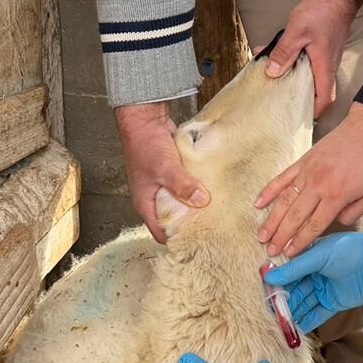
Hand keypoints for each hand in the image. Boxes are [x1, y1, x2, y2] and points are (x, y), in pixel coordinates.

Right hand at [116, 102, 209, 243]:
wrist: (145, 119)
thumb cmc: (147, 145)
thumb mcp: (165, 167)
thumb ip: (182, 185)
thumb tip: (202, 202)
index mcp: (145, 204)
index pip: (161, 233)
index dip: (178, 240)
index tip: (199, 243)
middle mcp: (153, 198)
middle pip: (174, 220)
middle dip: (191, 225)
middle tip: (214, 230)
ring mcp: (164, 186)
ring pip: (181, 203)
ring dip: (195, 207)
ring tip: (217, 214)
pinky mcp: (174, 174)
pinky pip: (186, 188)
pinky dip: (196, 191)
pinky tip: (214, 193)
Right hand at [256, 104, 362, 255]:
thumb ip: (352, 213)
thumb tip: (334, 223)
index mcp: (336, 196)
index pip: (314, 225)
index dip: (301, 241)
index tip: (290, 253)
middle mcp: (318, 186)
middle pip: (295, 217)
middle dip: (282, 236)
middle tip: (271, 251)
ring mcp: (307, 173)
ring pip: (284, 201)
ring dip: (271, 220)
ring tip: (261, 235)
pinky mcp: (301, 162)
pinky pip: (281, 178)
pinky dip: (268, 191)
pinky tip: (258, 204)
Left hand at [264, 0, 360, 117]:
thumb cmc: (322, 11)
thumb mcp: (297, 31)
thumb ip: (284, 52)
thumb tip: (273, 72)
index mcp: (324, 67)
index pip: (324, 99)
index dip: (313, 111)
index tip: (297, 116)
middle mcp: (327, 66)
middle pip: (316, 92)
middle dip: (298, 97)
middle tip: (279, 100)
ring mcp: (326, 59)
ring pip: (310, 78)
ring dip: (293, 79)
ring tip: (273, 78)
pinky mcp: (322, 51)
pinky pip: (308, 65)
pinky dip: (294, 65)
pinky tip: (277, 57)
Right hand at [264, 232, 362, 333]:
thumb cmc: (350, 251)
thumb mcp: (320, 255)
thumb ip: (295, 268)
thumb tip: (269, 277)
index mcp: (310, 257)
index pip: (287, 272)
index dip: (276, 283)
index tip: (262, 293)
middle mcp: (315, 273)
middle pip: (293, 290)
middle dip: (282, 301)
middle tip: (268, 312)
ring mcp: (324, 289)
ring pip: (303, 303)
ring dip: (291, 313)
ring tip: (278, 323)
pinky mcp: (334, 303)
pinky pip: (316, 314)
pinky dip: (306, 322)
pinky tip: (295, 329)